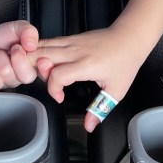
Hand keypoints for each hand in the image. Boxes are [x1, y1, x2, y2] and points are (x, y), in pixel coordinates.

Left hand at [0, 20, 38, 88]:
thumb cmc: (4, 36)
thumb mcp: (19, 27)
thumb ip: (29, 31)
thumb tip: (32, 45)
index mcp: (35, 62)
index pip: (42, 68)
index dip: (32, 57)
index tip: (26, 47)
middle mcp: (24, 74)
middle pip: (26, 76)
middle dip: (16, 57)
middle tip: (12, 48)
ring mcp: (11, 81)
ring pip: (7, 74)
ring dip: (0, 58)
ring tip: (0, 54)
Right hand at [30, 27, 146, 131]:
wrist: (130, 37)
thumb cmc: (125, 62)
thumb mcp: (117, 90)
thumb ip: (100, 109)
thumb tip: (89, 126)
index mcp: (86, 65)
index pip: (57, 75)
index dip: (53, 90)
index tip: (60, 97)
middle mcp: (75, 51)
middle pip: (41, 55)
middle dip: (33, 70)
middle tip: (40, 82)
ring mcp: (71, 42)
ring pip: (41, 45)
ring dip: (33, 58)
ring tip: (35, 72)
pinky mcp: (71, 38)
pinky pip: (48, 41)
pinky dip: (39, 50)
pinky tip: (39, 60)